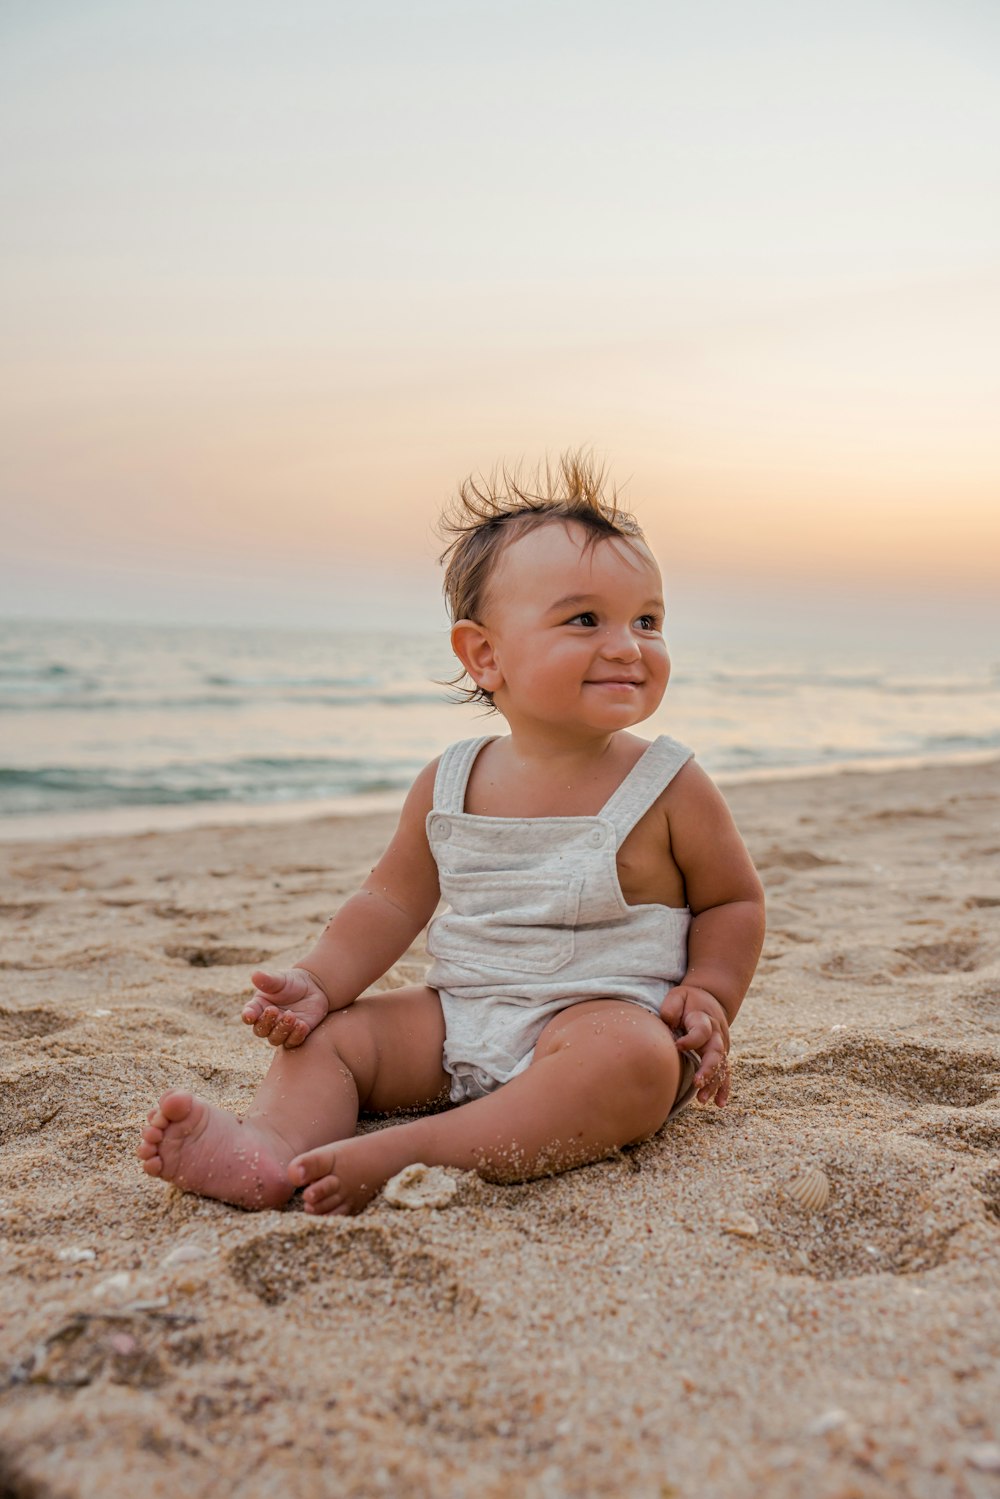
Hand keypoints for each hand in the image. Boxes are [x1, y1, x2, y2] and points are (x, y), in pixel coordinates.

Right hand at [242, 968, 330, 1048]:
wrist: (313, 988)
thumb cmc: (291, 982)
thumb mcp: (280, 979)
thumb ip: (268, 980)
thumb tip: (255, 975)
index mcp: (258, 1007)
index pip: (248, 1015)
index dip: (248, 1016)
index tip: (249, 1015)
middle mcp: (267, 1022)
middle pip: (260, 1030)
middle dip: (266, 1022)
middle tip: (274, 1010)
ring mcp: (281, 1030)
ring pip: (275, 1039)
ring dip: (282, 1029)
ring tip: (291, 1015)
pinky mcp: (296, 1035)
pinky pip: (293, 1042)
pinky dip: (297, 1035)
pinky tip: (302, 1025)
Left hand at [660, 984, 731, 1106]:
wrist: (710, 999)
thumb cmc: (688, 1001)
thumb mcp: (678, 996)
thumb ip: (671, 1008)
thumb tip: (668, 1023)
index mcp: (704, 1019)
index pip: (701, 1031)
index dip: (691, 1039)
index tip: (678, 1046)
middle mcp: (716, 1034)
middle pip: (716, 1052)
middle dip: (708, 1069)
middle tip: (697, 1083)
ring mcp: (721, 1046)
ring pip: (721, 1066)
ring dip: (713, 1083)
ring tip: (702, 1099)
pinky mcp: (722, 1056)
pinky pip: (725, 1073)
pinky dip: (723, 1088)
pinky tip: (719, 1103)